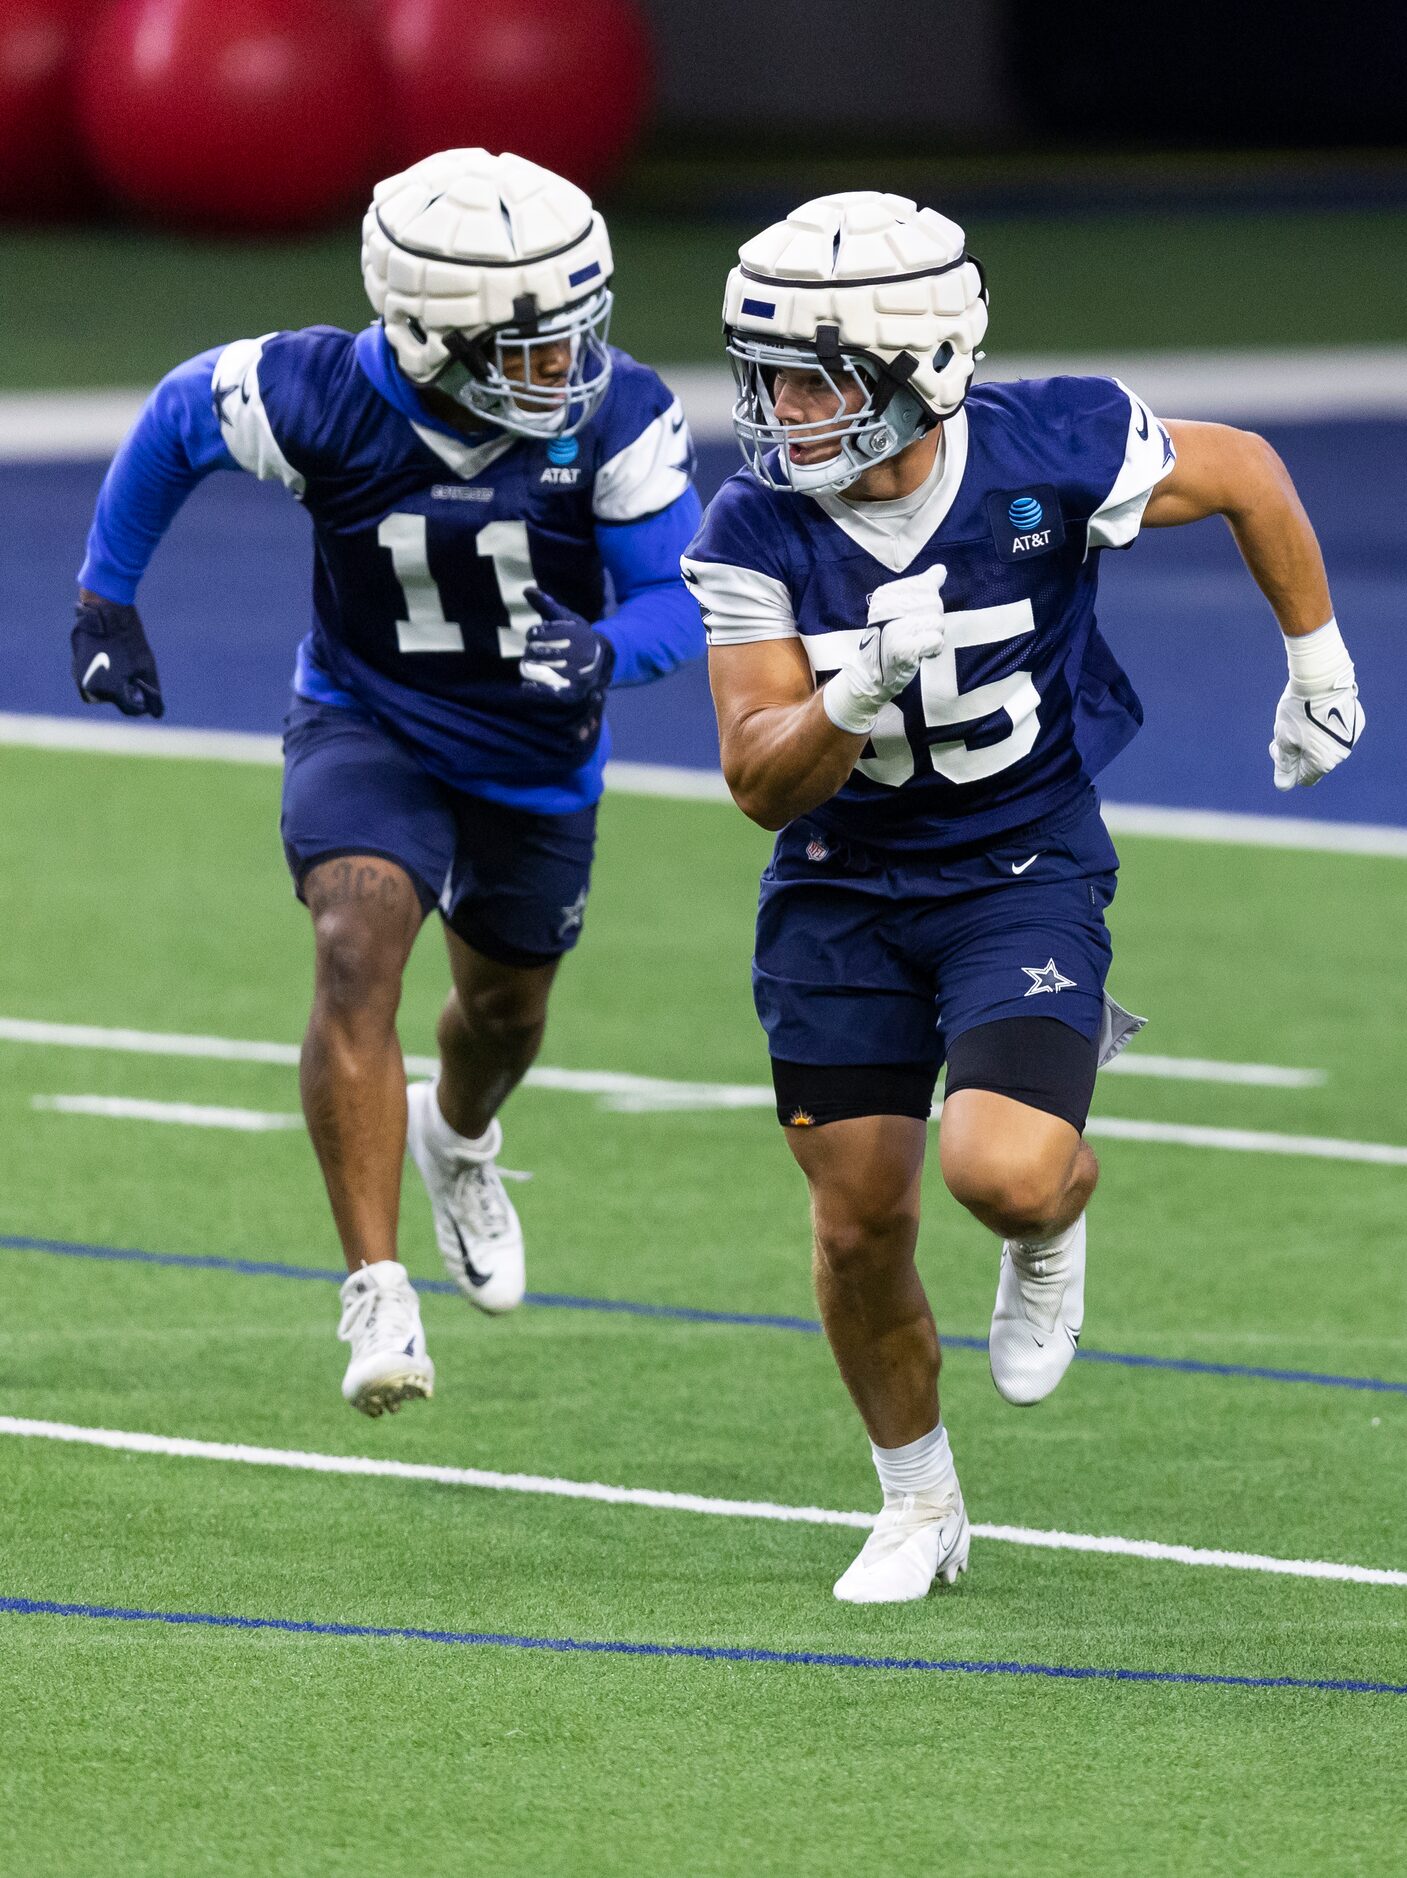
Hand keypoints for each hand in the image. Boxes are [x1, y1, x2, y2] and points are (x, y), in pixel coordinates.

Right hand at [72, 597, 164, 717]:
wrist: (105, 612)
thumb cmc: (129, 639)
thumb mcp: (146, 666)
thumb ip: (152, 693)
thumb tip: (156, 714)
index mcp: (111, 690)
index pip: (130, 709)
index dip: (141, 704)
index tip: (146, 694)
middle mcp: (92, 688)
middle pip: (113, 700)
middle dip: (124, 694)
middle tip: (132, 676)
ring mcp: (80, 677)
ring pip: (99, 692)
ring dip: (111, 686)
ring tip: (120, 667)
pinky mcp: (75, 667)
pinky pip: (90, 681)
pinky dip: (101, 677)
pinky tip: (110, 660)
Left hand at [519, 587, 614, 703]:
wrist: (603, 659)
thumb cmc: (579, 636)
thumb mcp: (567, 618)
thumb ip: (547, 604)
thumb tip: (526, 589)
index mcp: (574, 635)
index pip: (539, 634)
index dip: (533, 634)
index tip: (535, 636)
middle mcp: (577, 655)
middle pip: (538, 653)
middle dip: (531, 651)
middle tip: (534, 651)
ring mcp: (575, 676)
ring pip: (540, 671)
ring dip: (531, 667)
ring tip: (532, 664)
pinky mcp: (572, 692)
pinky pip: (549, 693)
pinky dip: (535, 689)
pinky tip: (526, 686)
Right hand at [822, 563, 946, 734]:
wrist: (874, 674)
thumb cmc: (892, 639)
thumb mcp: (903, 608)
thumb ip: (922, 587)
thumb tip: (941, 570)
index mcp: (885, 594)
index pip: (926, 585)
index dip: (928, 604)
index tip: (912, 617)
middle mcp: (886, 608)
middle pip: (934, 603)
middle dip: (932, 621)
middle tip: (915, 634)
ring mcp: (894, 629)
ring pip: (938, 622)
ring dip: (934, 636)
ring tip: (917, 644)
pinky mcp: (902, 649)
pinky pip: (936, 640)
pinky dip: (934, 649)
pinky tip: (922, 654)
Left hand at [1269, 680, 1363, 789]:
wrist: (1323, 679)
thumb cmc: (1300, 710)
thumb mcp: (1284, 739)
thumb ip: (1284, 765)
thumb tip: (1283, 785)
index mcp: (1323, 763)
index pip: (1304, 779)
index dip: (1289, 768)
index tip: (1279, 748)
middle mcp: (1342, 754)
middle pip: (1315, 763)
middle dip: (1299, 752)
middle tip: (1287, 731)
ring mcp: (1352, 737)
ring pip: (1326, 746)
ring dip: (1312, 739)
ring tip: (1302, 717)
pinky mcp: (1356, 722)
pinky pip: (1337, 732)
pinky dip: (1325, 726)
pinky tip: (1317, 711)